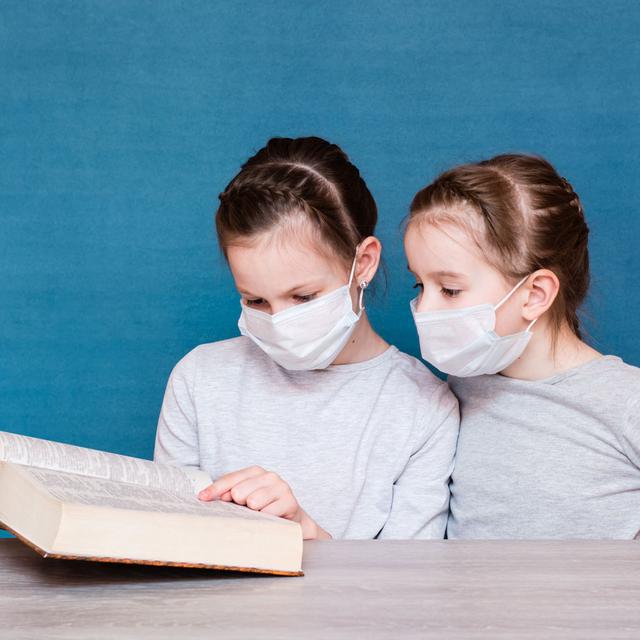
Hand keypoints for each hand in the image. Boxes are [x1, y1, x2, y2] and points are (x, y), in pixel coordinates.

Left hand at [198, 465, 330, 539]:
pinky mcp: (290, 502)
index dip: (215, 489)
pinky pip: (267, 514)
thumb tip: (207, 496)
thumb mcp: (245, 497)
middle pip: (239, 491)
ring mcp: (281, 487)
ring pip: (253, 502)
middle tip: (247, 510)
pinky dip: (264, 520)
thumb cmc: (264, 507)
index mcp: (255, 472)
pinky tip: (269, 519)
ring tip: (259, 514)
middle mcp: (269, 476)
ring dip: (253, 513)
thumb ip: (228, 493)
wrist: (291, 519)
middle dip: (239, 504)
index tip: (202, 497)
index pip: (231, 479)